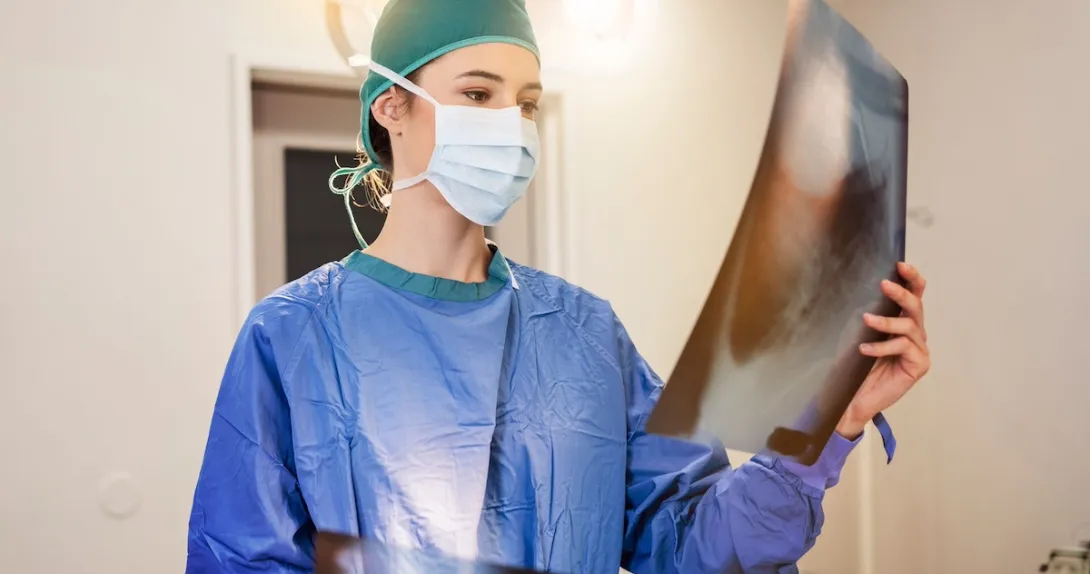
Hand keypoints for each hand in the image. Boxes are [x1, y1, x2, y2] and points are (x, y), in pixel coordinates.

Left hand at [836, 262, 930, 437]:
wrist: (852, 397)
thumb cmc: (854, 365)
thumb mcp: (858, 333)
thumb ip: (868, 314)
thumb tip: (858, 286)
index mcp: (903, 323)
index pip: (914, 296)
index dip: (912, 279)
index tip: (900, 264)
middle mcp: (915, 334)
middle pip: (916, 307)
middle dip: (901, 293)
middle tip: (884, 284)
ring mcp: (919, 350)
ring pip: (909, 327)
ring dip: (886, 321)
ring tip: (866, 320)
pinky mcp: (918, 365)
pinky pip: (903, 348)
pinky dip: (882, 346)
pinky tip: (865, 350)